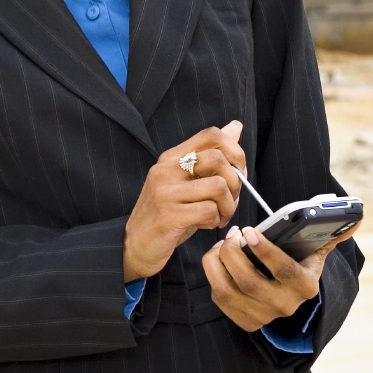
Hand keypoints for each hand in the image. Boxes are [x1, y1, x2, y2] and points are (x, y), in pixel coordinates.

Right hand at [122, 122, 245, 282]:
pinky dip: (215, 220)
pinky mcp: (168, 215)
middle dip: (235, 183)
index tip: (238, 172)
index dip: (235, 151)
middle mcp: (165, 170)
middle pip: (218, 159)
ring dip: (228, 206)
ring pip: (218, 186)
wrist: (134, 245)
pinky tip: (205, 225)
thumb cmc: (167, 214)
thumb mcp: (187, 182)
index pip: (211, 135)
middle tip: (229, 200)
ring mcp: (165, 192)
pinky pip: (208, 211)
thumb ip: (209, 156)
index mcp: (171, 158)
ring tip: (218, 216)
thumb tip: (235, 127)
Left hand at [201, 218, 365, 331]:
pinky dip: (213, 274)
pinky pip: (219, 297)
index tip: (249, 231)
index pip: (284, 270)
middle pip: (249, 281)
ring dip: (217, 263)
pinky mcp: (245, 321)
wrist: (289, 296)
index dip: (265, 250)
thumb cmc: (298, 264)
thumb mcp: (315, 251)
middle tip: (232, 234)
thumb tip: (356, 220)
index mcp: (306, 286)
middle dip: (233, 253)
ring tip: (222, 245)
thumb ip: (332, 234)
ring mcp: (264, 316)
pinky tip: (217, 259)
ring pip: (228, 290)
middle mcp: (286, 305)